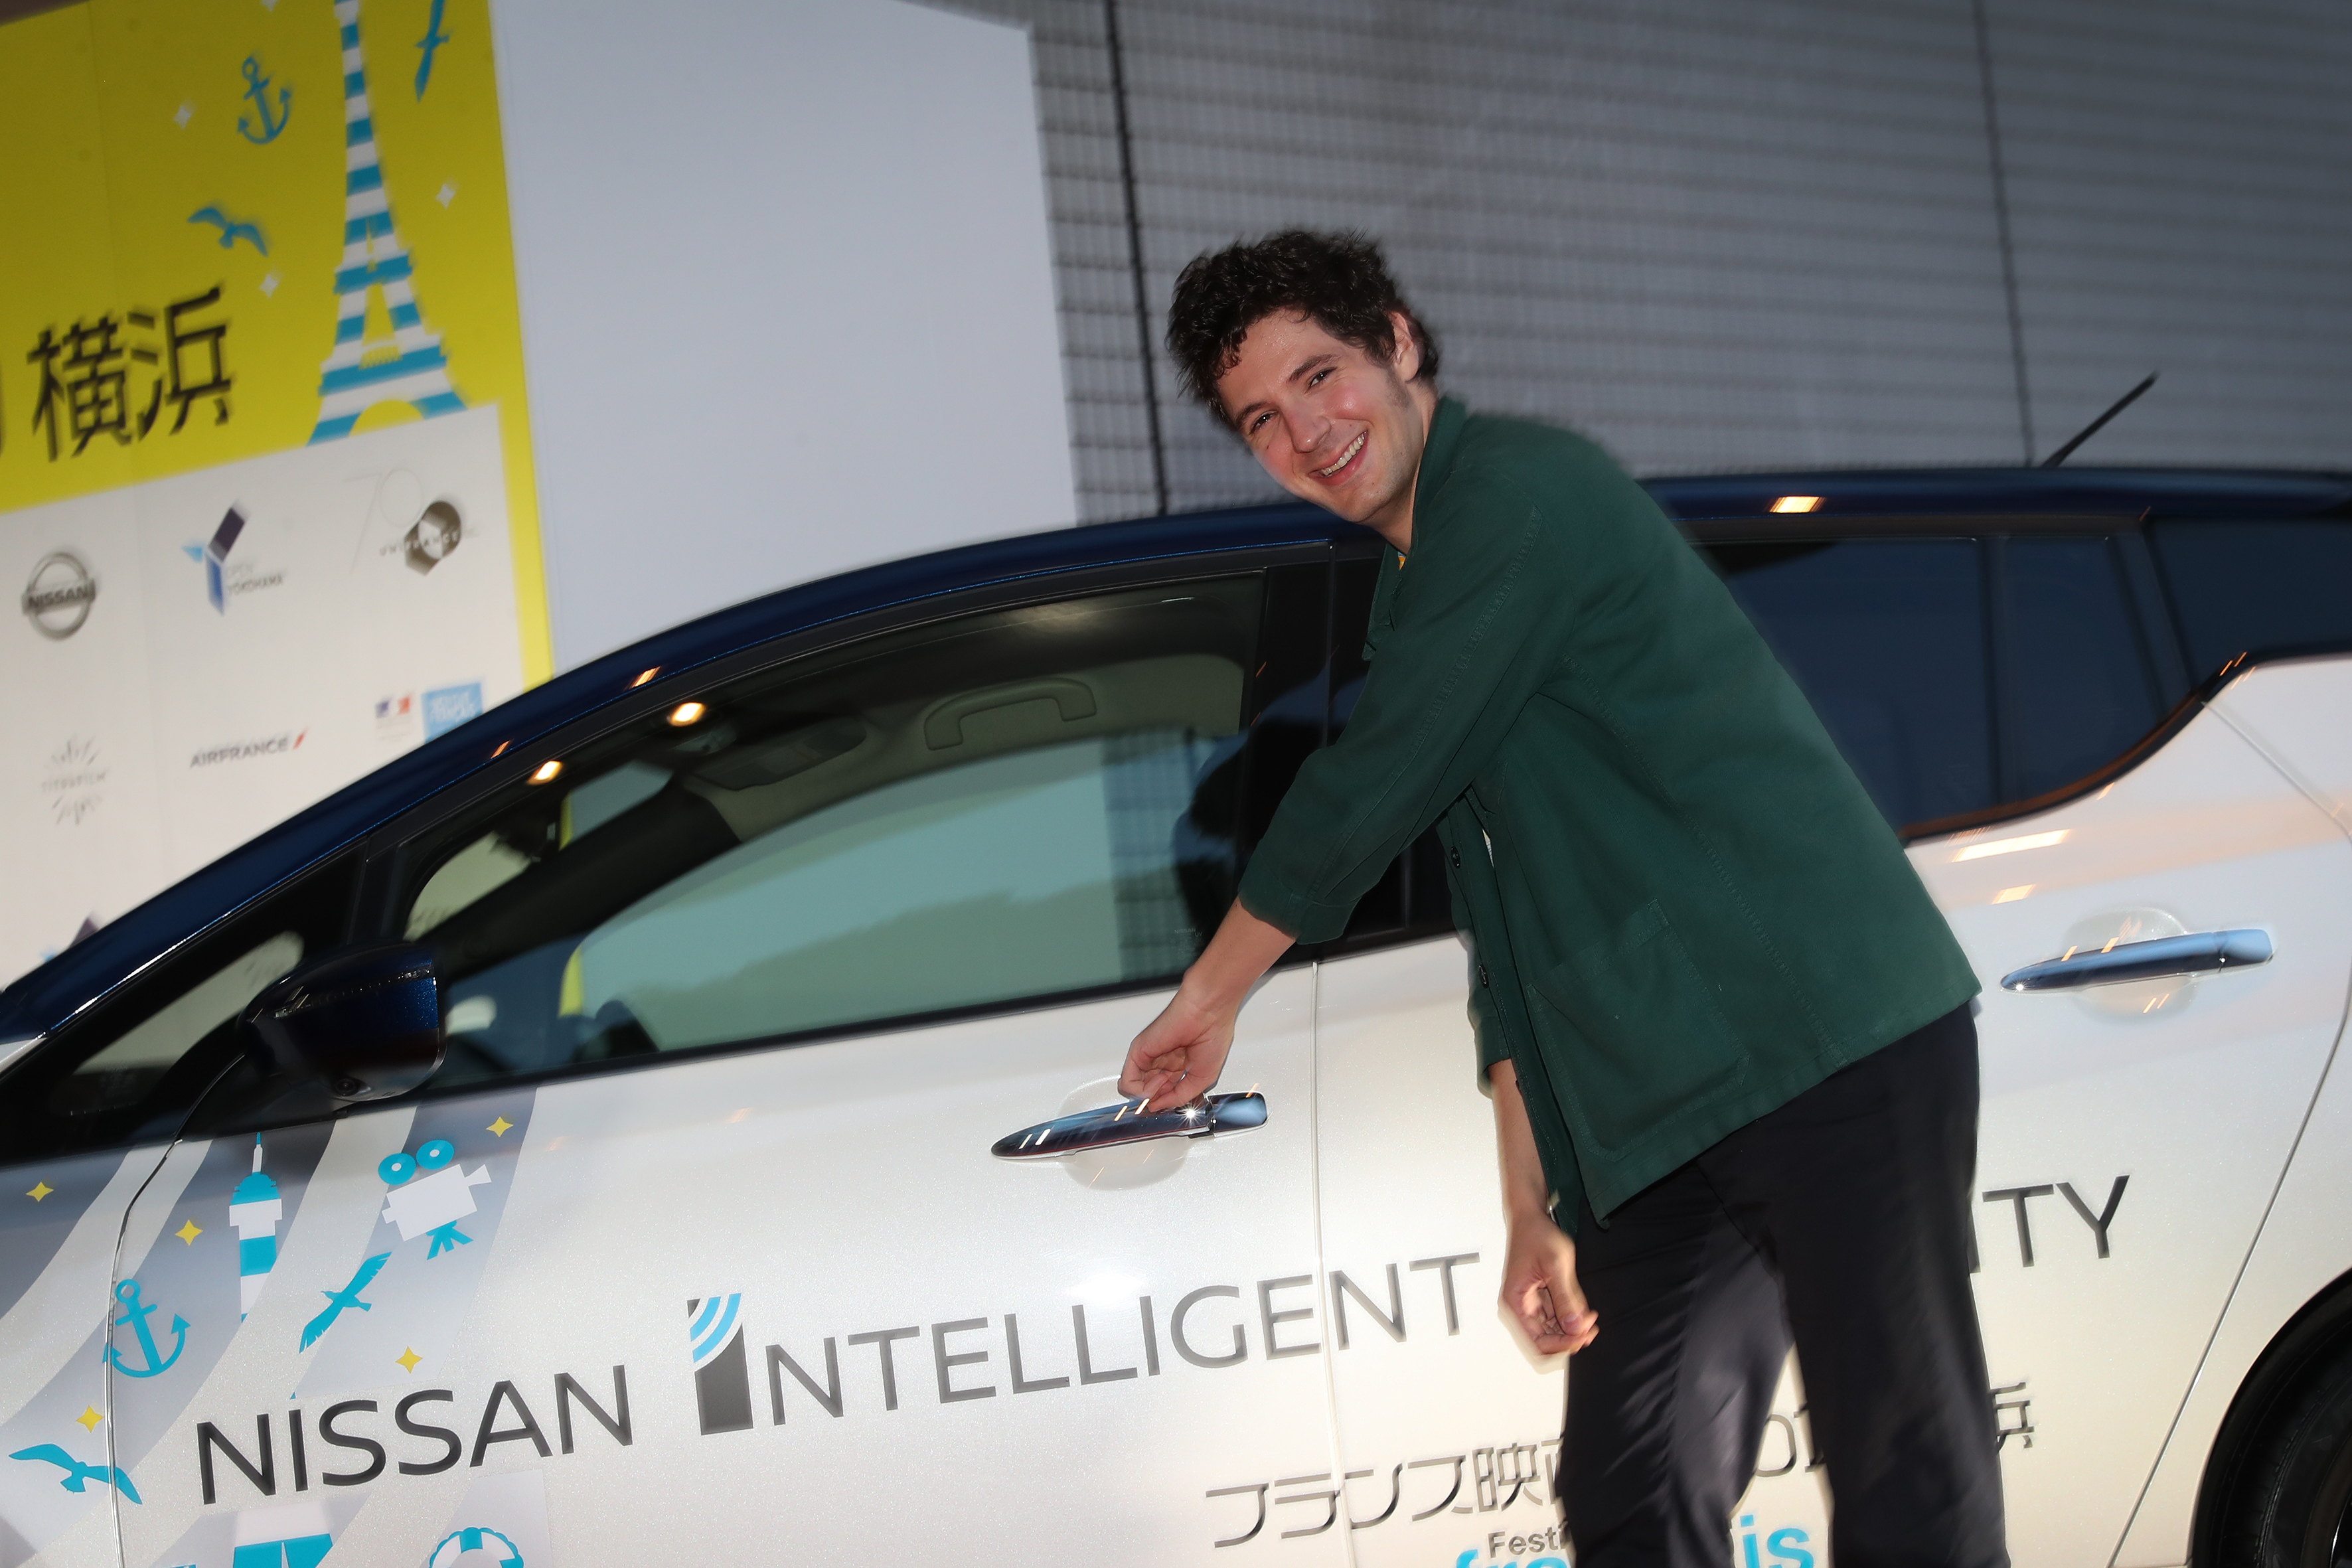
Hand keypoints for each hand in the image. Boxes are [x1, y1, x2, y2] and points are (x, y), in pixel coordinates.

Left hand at [1119, 984, 1234, 1111]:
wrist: (1207, 1014)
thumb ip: (1179, 1097)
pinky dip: (1140, 1091)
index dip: (1166, 1102)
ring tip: (1164, 1083)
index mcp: (1178, 1066)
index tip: (1172, 1104)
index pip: (1163, 1092)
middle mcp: (1162, 1062)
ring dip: (1150, 1095)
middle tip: (1168, 1095)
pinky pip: (1128, 1082)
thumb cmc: (1212, 1036)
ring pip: (1135, 1090)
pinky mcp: (1139, 1052)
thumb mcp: (1201, 1080)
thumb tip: (1158, 1107)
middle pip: (1149, 1092)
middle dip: (1158, 1100)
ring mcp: (1149, 1057)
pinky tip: (1157, 1082)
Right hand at [1500, 1210, 1596, 1354]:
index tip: (1583, 1335)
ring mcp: (1530, 1304)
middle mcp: (1520, 1307)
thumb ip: (1565, 1298)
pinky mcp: (1540, 1298)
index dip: (1562, 1344)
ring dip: (1572, 1328)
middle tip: (1590, 1326)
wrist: (1531, 1219)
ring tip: (1589, 1316)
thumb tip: (1575, 1327)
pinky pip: (1556, 1317)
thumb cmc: (1536, 1235)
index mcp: (1515, 1302)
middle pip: (1545, 1341)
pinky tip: (1583, 1310)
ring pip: (1553, 1331)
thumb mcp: (1555, 1265)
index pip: (1538, 1342)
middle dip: (1570, 1337)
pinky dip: (1571, 1317)